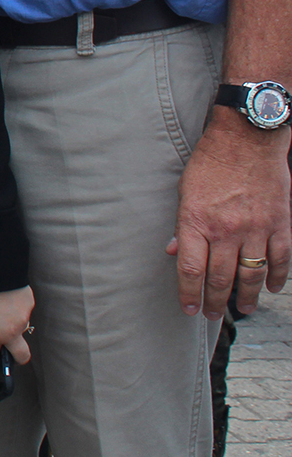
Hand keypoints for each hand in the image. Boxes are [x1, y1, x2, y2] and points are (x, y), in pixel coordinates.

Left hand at [0, 285, 33, 363]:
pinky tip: (1, 299)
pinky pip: (25, 311)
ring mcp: (23, 316)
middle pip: (21, 355)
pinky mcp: (28, 301)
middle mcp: (11, 330)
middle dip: (14, 356)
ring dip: (12, 327)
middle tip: (3, 348)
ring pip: (22, 330)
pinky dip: (15, 309)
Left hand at [170, 115, 291, 317]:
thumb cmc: (211, 163)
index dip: (189, 294)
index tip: (189, 309)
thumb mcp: (185, 191)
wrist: (247, 140)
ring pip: (252, 275)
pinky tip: (272, 289)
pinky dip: (278, 278)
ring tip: (243, 310)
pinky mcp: (281, 224)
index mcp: (196, 222)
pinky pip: (281, 259)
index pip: (190, 269)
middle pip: (220, 278)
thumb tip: (174, 252)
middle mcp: (226, 230)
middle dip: (215, 302)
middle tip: (213, 316)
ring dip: (247, 297)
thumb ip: (182, 226)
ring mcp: (256, 229)